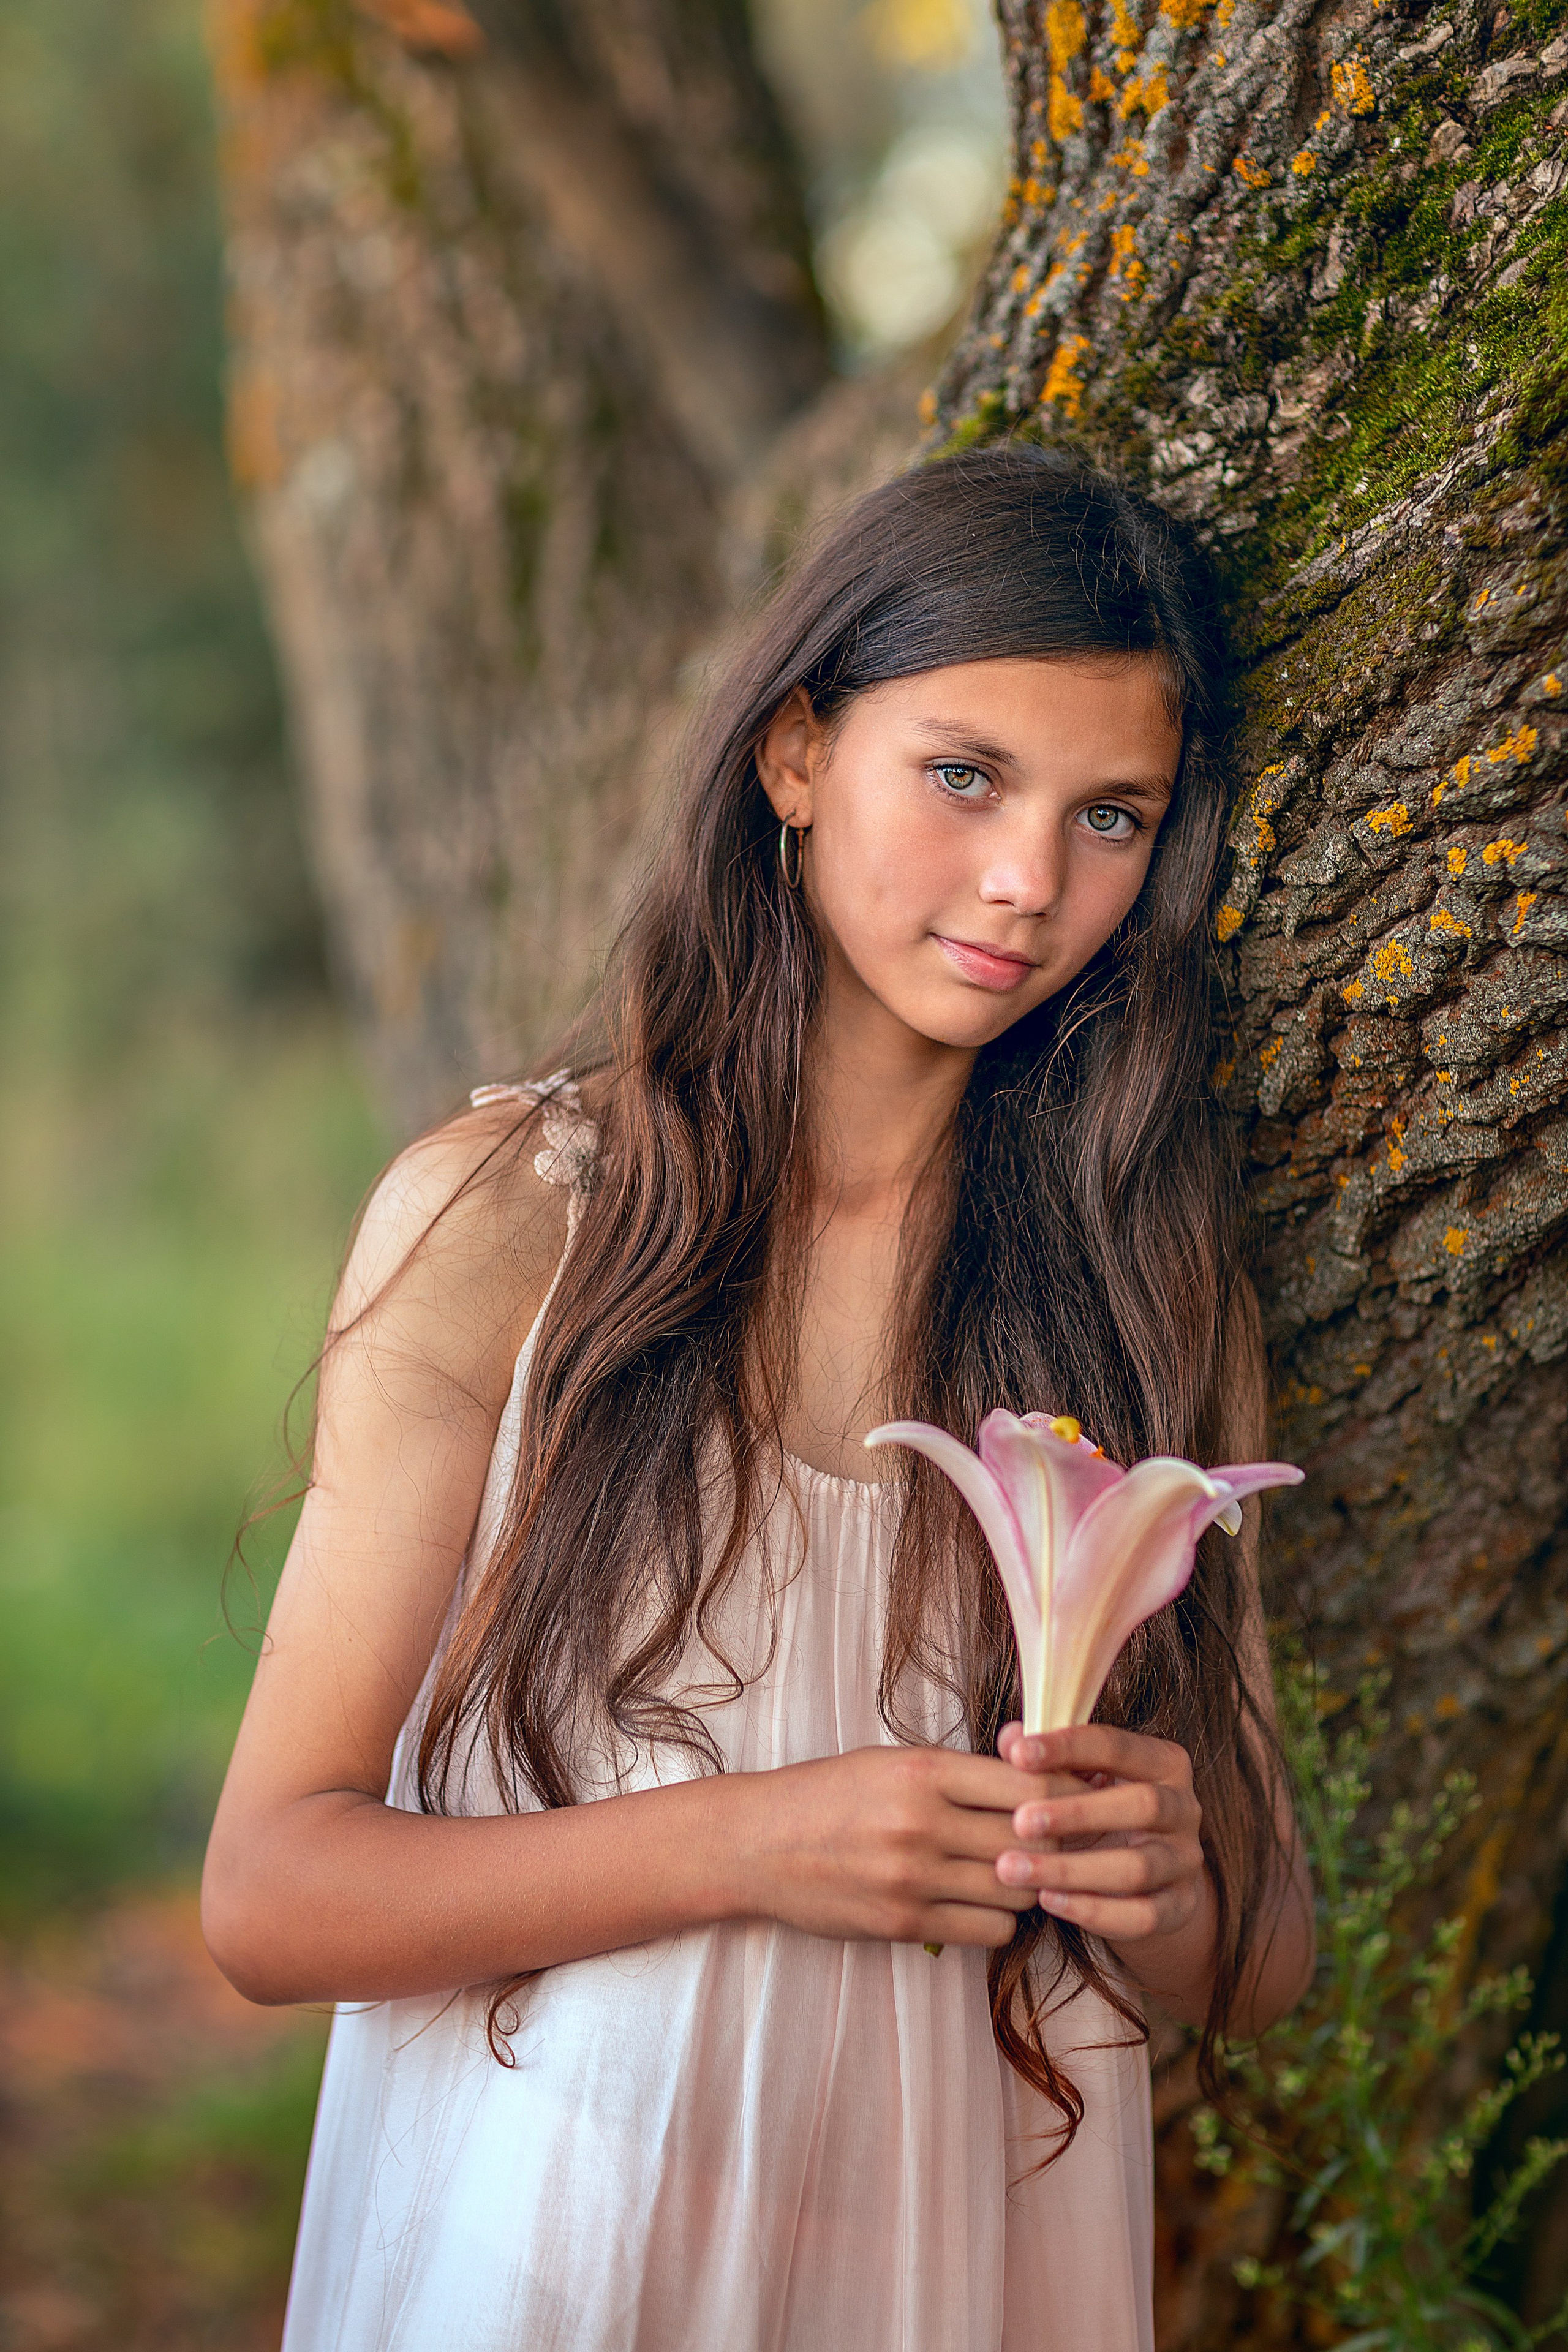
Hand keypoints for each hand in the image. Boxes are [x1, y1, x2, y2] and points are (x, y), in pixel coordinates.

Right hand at [751, 1745, 1064, 1949]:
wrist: (757, 1843)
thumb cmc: (829, 1794)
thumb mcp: (892, 1760)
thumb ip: (960, 1771)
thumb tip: (1036, 1770)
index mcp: (923, 1770)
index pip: (1029, 1785)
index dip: (1064, 1794)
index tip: (1073, 1798)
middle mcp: (921, 1823)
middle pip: (1033, 1841)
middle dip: (1054, 1844)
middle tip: (1056, 1843)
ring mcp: (913, 1878)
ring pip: (1018, 1891)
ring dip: (1028, 1885)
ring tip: (1014, 1872)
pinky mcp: (903, 1924)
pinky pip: (988, 1930)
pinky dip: (997, 1919)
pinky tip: (981, 1902)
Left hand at [993, 1722, 1206, 1947]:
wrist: (1148, 1876)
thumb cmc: (1101, 1809)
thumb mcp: (1078, 1777)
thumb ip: (1047, 1757)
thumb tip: (1010, 1739)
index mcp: (1163, 1762)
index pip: (1117, 1746)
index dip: (1068, 1747)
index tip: (1018, 1756)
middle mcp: (1183, 1808)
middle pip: (1142, 1805)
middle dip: (1075, 1813)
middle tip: (1019, 1822)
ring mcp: (1185, 1861)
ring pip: (1137, 1867)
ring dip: (1070, 1870)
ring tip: (1013, 1869)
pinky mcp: (1180, 1907)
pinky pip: (1142, 1915)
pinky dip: (1093, 1911)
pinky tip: (1047, 1899)